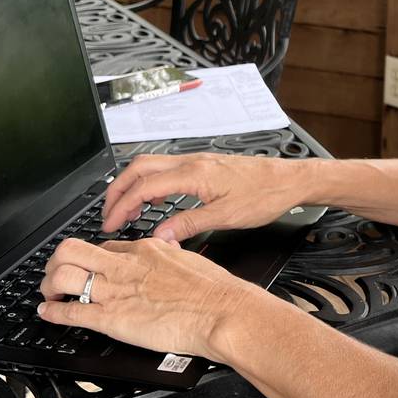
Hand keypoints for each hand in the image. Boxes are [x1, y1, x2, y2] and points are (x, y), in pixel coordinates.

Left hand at [37, 237, 254, 358]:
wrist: (220, 311)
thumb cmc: (213, 291)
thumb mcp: (189, 258)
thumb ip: (171, 253)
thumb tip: (169, 248)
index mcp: (145, 250)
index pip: (104, 245)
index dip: (91, 257)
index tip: (88, 266)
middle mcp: (124, 266)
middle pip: (72, 250)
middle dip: (57, 261)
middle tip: (56, 273)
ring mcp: (115, 291)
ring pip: (63, 275)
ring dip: (49, 284)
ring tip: (48, 293)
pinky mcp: (112, 318)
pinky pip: (71, 310)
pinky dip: (52, 312)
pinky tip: (47, 312)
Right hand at [102, 152, 312, 242]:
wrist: (289, 180)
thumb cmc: (265, 195)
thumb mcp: (227, 216)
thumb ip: (190, 224)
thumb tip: (160, 235)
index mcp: (194, 174)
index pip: (144, 186)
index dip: (122, 206)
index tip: (110, 224)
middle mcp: (192, 162)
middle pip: (139, 168)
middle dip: (117, 190)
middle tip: (107, 215)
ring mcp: (197, 161)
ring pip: (151, 166)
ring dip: (132, 185)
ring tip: (126, 210)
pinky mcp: (204, 166)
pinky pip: (166, 169)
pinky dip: (150, 183)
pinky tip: (153, 200)